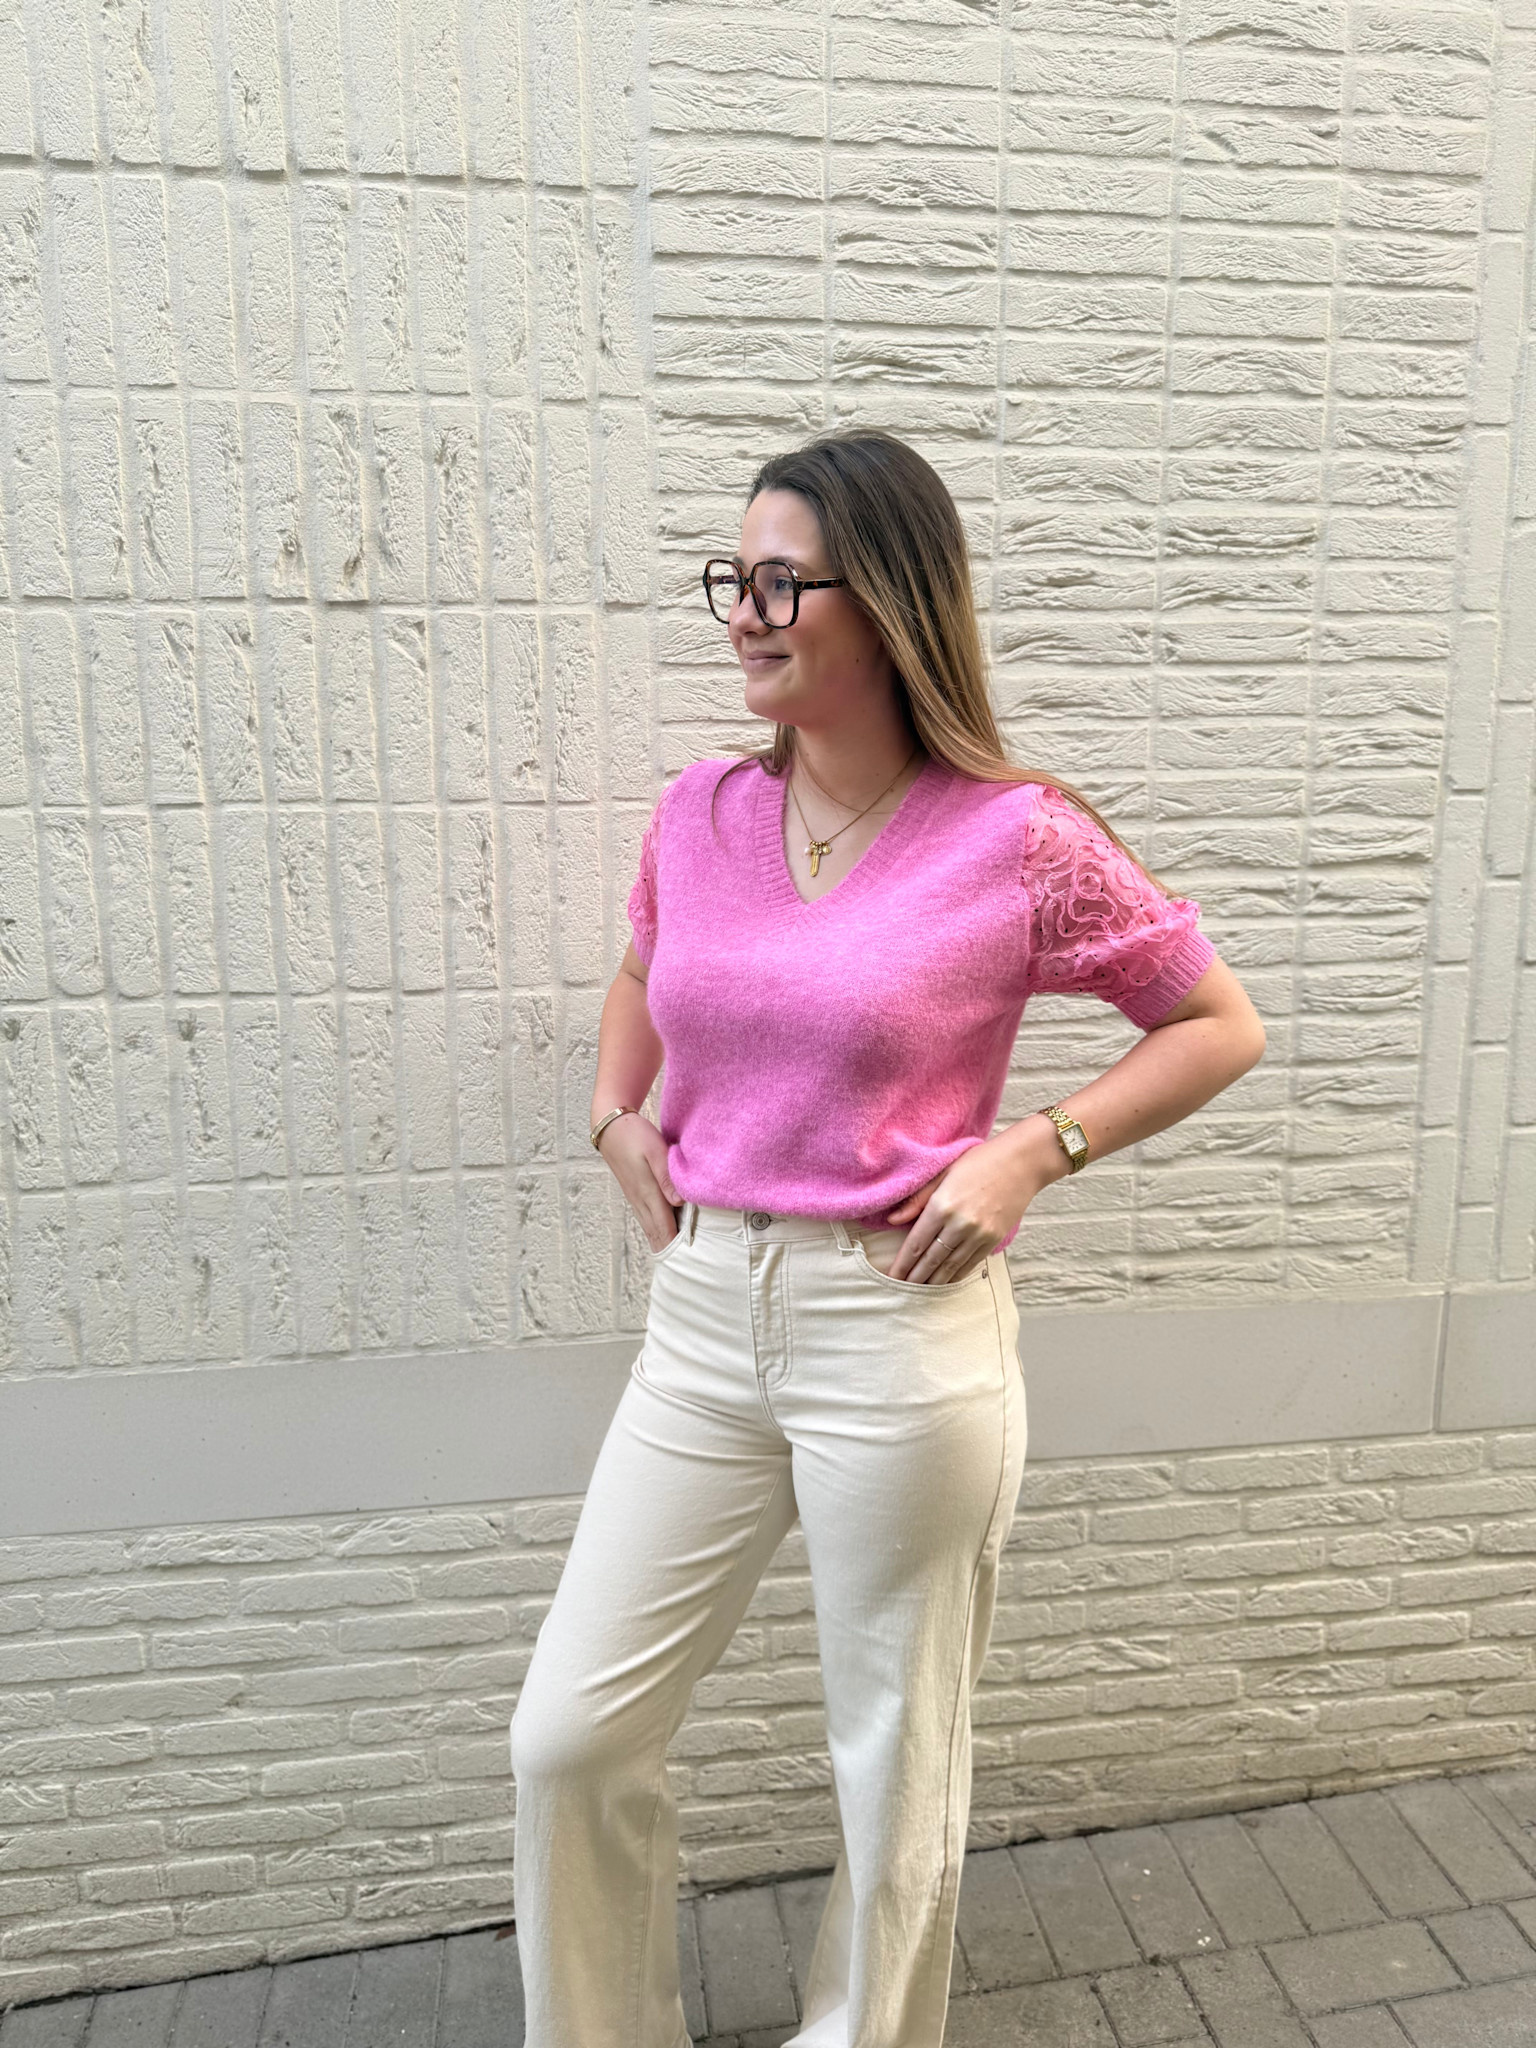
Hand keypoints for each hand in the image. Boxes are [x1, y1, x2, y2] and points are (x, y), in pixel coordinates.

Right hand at [595, 1112, 683, 1251]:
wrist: (610, 1126)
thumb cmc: (634, 1135)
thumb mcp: (654, 1151)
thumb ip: (667, 1177)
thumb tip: (678, 1202)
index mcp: (648, 1193)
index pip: (664, 1228)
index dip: (676, 1246)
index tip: (688, 1263)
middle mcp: (641, 1200)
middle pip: (657, 1233)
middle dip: (669, 1251)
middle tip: (685, 1270)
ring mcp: (636, 1197)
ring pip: (651, 1227)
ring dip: (662, 1242)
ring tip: (674, 1260)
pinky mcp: (635, 1191)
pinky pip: (647, 1218)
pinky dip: (656, 1230)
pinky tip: (661, 1235)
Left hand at [881, 1123, 1063, 1282]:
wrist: (1021, 1163)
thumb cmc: (979, 1162)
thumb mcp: (943, 1172)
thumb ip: (917, 1199)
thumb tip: (892, 1220)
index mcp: (943, 1205)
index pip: (916, 1243)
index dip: (902, 1263)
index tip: (892, 1276)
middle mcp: (960, 1224)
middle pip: (931, 1260)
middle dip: (915, 1277)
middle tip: (902, 1290)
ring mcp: (979, 1234)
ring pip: (951, 1266)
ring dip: (933, 1281)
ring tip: (919, 1291)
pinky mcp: (994, 1240)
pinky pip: (970, 1264)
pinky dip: (956, 1275)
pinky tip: (945, 1281)